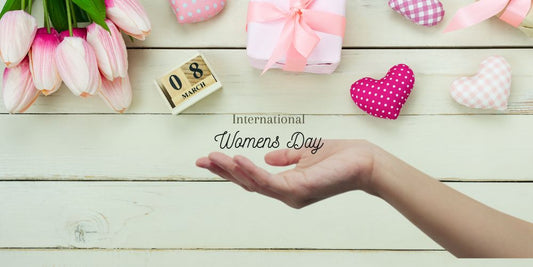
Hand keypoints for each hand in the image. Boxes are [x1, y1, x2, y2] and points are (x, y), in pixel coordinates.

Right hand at [196, 140, 377, 207]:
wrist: (365, 161)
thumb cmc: (341, 158)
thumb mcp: (306, 153)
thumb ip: (286, 157)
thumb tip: (266, 157)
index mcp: (287, 184)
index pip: (253, 178)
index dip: (231, 170)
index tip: (211, 158)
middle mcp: (287, 193)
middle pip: (248, 184)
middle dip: (223, 172)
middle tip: (201, 160)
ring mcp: (291, 194)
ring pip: (253, 184)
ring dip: (231, 170)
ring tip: (212, 158)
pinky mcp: (297, 190)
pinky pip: (268, 181)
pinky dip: (251, 170)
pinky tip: (237, 159)